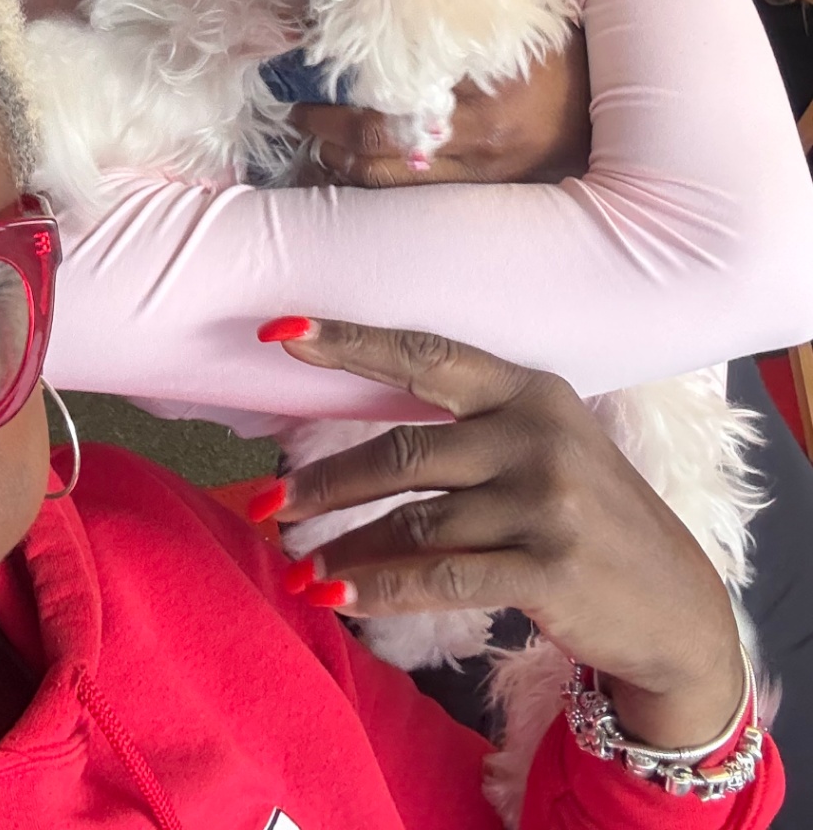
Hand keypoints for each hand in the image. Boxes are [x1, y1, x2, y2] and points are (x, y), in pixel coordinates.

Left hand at [258, 321, 745, 749]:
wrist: (678, 609)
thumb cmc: (587, 521)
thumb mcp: (541, 450)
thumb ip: (465, 431)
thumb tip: (354, 444)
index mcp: (527, 389)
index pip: (424, 352)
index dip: (349, 340)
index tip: (280, 332)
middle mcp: (536, 434)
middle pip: (402, 449)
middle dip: (323, 483)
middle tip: (263, 503)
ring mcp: (546, 501)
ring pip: (413, 519)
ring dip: (343, 549)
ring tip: (297, 569)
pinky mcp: (549, 567)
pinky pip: (440, 574)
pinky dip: (380, 588)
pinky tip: (337, 597)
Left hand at [291, 27, 589, 187]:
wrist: (621, 119)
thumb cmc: (569, 60)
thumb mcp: (528, 21)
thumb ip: (476, 0)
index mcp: (486, 92)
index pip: (398, 97)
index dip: (347, 96)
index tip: (312, 81)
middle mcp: (479, 141)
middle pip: (383, 147)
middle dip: (332, 135)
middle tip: (300, 117)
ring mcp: (481, 177)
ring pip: (392, 184)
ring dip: (347, 168)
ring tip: (315, 150)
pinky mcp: (484, 198)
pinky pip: (414, 201)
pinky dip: (377, 188)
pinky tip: (350, 175)